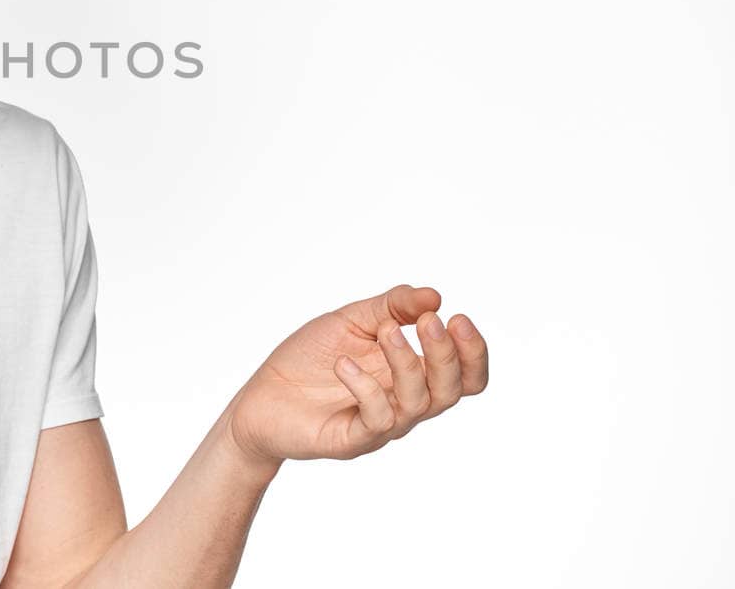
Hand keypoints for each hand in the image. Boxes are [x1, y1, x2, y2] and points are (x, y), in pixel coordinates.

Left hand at [223, 284, 488, 466]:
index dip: (473, 351)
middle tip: (430, 322)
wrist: (261, 397)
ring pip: (420, 403)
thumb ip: (392, 306)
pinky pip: (377, 419)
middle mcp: (405, 401)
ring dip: (407, 362)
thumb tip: (434, 295)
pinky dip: (366, 387)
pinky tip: (343, 363)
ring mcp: (382, 424)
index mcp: (411, 372)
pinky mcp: (354, 439)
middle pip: (454, 389)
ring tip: (385, 332)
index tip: (458, 317)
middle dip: (448, 354)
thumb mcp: (352, 321)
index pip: (465, 373)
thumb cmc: (310, 358)